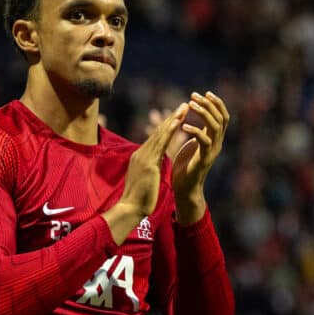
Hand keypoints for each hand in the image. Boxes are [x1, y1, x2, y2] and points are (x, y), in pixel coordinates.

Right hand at [102, 103, 187, 244]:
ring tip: (183, 108)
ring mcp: (144, 157)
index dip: (167, 126)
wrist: (130, 209)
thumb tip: (155, 164)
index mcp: (140, 157)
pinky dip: (169, 131)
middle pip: (158, 132)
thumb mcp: (145, 179)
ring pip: (160, 134)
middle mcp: (141, 153)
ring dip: (173, 120)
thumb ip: (150, 168)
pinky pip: (161, 144)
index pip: (156, 138)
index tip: (177, 116)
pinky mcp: (149, 163)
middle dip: (172, 118)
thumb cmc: (138, 199)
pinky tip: (177, 122)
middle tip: (183, 105)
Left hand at [172, 91, 229, 223]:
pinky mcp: (204, 159)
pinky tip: (184, 126)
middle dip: (209, 104)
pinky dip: (195, 131)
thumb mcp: (191, 144)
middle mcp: (217, 143)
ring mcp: (212, 151)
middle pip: (221, 118)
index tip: (205, 93)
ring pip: (215, 127)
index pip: (223, 116)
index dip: (216, 103)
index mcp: (214, 139)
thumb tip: (189, 115)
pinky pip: (204, 141)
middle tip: (194, 96)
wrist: (185, 188)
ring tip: (190, 105)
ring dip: (203, 113)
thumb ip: (195, 130)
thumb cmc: (185, 166)